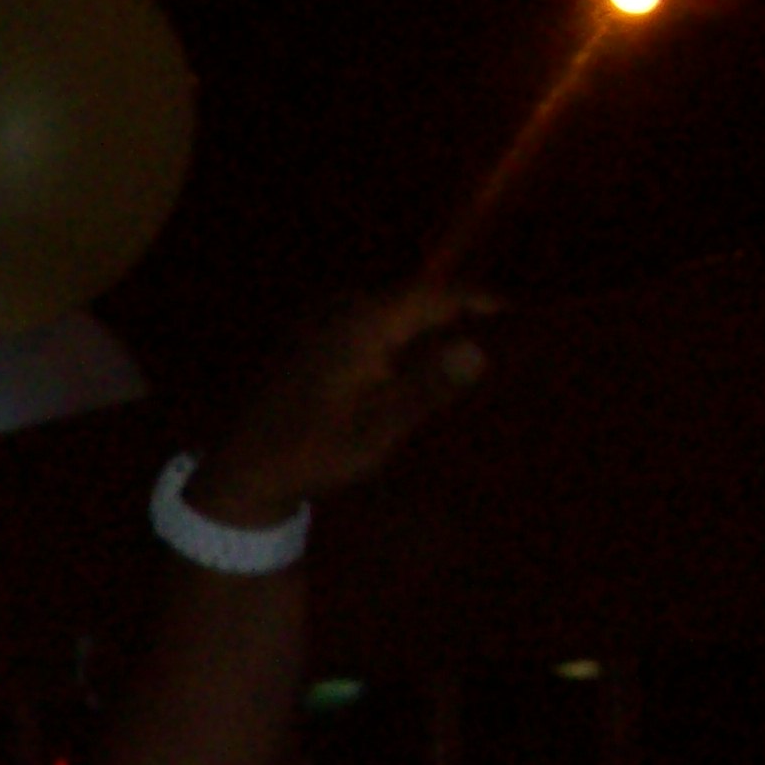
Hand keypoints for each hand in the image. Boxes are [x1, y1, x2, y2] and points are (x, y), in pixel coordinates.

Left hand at [191, 288, 497, 527]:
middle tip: (504, 337)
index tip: (521, 316)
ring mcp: (320, 320)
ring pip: (392, 312)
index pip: (437, 293)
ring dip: (427, 327)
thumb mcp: (376, 428)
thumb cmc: (311, 452)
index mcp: (361, 320)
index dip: (480, 301)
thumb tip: (480, 348)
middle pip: (415, 298)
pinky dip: (397, 339)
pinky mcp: (310, 338)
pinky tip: (416, 366)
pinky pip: (368, 326)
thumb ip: (427, 385)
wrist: (242, 470)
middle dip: (457, 314)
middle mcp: (340, 307)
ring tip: (470, 349)